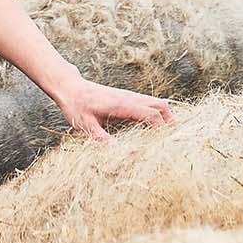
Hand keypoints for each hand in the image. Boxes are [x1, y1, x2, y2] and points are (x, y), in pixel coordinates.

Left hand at [53, 75, 174, 140]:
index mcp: (122, 104)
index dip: (161, 130)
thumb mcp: (86, 125)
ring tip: (165, 136)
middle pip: (161, 106)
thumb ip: (102, 139)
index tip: (165, 144)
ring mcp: (130, 96)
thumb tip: (119, 154)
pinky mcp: (127, 97)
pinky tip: (152, 128)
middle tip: (172, 140)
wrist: (70, 88)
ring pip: (156, 102)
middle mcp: (130, 98)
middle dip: (170, 122)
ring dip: (165, 117)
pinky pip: (148, 103)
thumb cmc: (76, 106)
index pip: (151, 115)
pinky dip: (157, 114)